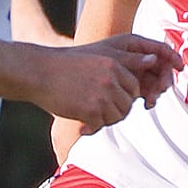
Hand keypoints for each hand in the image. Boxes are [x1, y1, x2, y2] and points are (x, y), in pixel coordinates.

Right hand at [31, 33, 178, 126]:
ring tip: (88, 117)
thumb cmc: (63, 66)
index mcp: (113, 64)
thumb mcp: (94, 58)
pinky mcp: (91, 110)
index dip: (124, 98)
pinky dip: (91, 129)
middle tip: (97, 112)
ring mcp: (102, 95)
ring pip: (117, 117)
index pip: (133, 88)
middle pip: (127, 105)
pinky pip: (100, 126)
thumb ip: (119, 65)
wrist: (37, 72)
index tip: (109, 101)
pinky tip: (81, 126)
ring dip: (104, 120)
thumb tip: (149, 66)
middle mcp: (111, 79)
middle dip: (115, 111)